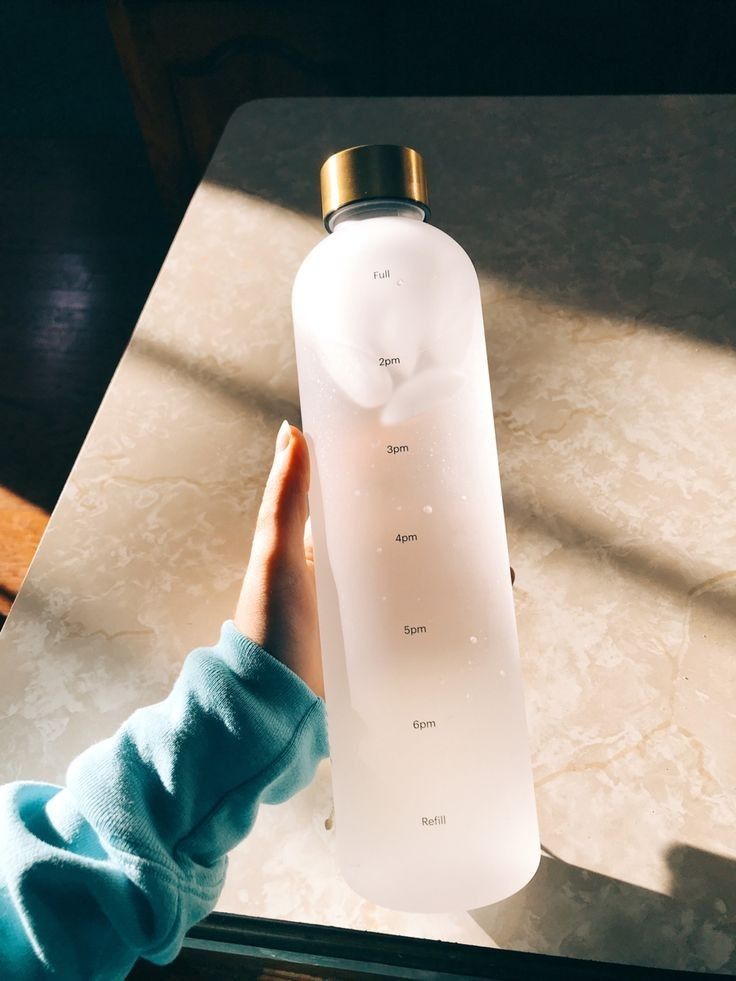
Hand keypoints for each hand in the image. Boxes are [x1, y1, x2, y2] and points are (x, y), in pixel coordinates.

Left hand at [234, 421, 516, 701]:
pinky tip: (485, 613)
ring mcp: (370, 608)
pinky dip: (454, 615)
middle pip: (406, 537)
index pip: (367, 497)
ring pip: (421, 578)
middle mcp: (350, 571)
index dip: (399, 475)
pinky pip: (425, 622)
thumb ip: (285, 499)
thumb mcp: (275, 557)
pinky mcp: (384, 644)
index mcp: (324, 542)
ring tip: (497, 569)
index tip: (437, 454)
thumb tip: (291, 430)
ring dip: (458, 572)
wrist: (270, 707)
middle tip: (483, 519)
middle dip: (444, 527)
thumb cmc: (266, 626)